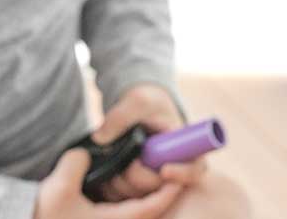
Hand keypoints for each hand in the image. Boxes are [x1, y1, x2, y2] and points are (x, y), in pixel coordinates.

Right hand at [34, 147, 183, 218]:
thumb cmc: (46, 216)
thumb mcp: (59, 187)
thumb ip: (76, 163)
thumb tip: (86, 152)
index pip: (149, 209)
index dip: (166, 193)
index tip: (177, 177)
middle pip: (146, 213)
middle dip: (159, 194)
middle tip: (168, 172)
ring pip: (133, 212)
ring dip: (143, 197)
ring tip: (150, 174)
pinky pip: (120, 212)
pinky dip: (129, 201)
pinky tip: (121, 184)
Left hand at [90, 84, 206, 201]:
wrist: (139, 106)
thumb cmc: (147, 101)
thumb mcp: (137, 100)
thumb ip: (121, 116)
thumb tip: (100, 139)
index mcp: (183, 148)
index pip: (194, 168)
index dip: (181, 174)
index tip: (164, 170)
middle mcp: (172, 167)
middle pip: (161, 187)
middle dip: (139, 177)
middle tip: (128, 161)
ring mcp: (154, 178)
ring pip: (141, 194)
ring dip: (123, 182)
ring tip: (114, 164)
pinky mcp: (137, 183)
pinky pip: (125, 194)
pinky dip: (113, 186)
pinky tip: (105, 173)